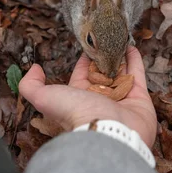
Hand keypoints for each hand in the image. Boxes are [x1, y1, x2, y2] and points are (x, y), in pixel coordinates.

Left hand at [19, 46, 156, 146]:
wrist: (108, 133)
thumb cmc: (76, 114)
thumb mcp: (44, 98)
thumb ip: (31, 85)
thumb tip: (34, 69)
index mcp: (79, 99)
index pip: (82, 75)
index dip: (84, 61)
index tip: (87, 46)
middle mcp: (100, 100)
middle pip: (102, 73)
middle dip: (103, 57)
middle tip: (105, 39)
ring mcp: (121, 99)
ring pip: (120, 72)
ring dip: (119, 56)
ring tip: (119, 39)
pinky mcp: (140, 98)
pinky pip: (137, 75)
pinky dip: (135, 61)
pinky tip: (131, 47)